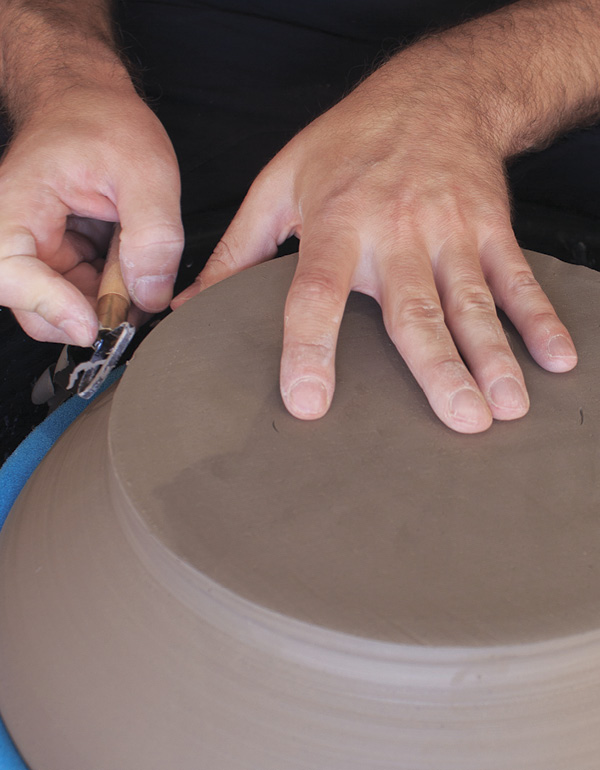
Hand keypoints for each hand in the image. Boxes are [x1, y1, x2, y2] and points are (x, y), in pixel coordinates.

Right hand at [0, 85, 183, 345]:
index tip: (92, 324)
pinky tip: (133, 268)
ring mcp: (38, 251)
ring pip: (66, 308)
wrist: (90, 103)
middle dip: (91, 317)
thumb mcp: (146, 170)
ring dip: (108, 305)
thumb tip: (150, 294)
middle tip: (137, 309)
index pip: (8, 274)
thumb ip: (152, 234)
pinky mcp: (59, 259)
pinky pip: (83, 294)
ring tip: (141, 272)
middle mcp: (16, 234)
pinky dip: (112, 293)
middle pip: (36, 309)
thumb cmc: (104, 121)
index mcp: (15, 206)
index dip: (49, 307)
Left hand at [173, 58, 576, 433]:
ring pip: (472, 302)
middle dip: (438, 368)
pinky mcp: (491, 228)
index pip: (316, 293)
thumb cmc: (349, 142)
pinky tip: (556, 358)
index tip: (310, 401)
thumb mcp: (279, 185)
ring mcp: (451, 232)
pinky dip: (539, 318)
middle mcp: (396, 233)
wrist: (433, 91)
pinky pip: (517, 278)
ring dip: (493, 356)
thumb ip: (236, 251)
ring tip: (506, 406)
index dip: (310, 347)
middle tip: (458, 419)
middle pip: (414, 311)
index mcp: (337, 225)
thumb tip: (188, 304)